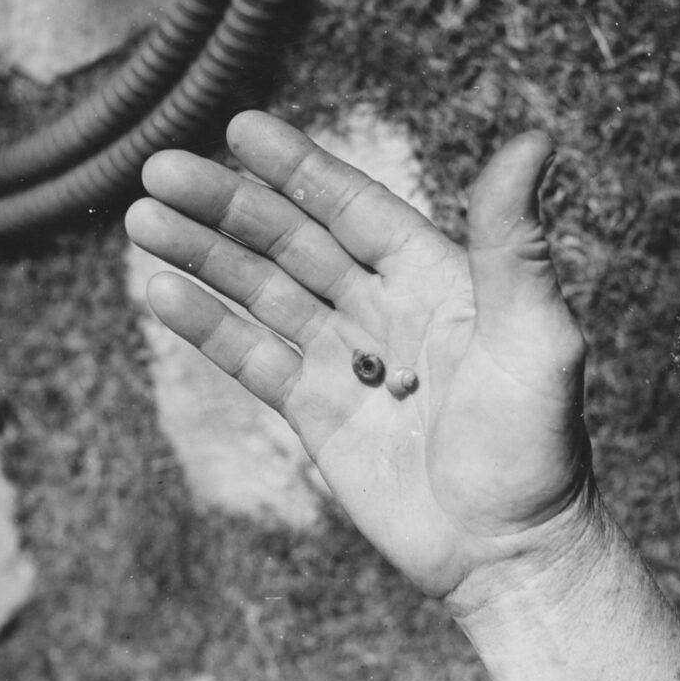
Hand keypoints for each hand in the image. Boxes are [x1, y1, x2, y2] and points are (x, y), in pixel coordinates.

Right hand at [125, 112, 592, 597]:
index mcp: (433, 277)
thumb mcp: (536, 337)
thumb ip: (515, 242)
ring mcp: (342, 358)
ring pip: (260, 292)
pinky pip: (251, 356)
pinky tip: (162, 292)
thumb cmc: (536, 445)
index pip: (353, 207)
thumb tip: (533, 140)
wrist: (505, 552)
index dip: (298, 169)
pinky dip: (208, 325)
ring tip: (143, 220)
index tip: (239, 128)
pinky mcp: (313, 410)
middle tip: (161, 171)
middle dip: (227, 205)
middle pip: (290, 241)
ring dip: (202, 256)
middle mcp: (381, 307)